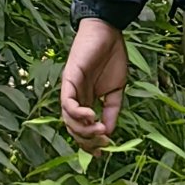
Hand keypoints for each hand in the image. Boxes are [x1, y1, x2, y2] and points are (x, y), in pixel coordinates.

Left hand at [59, 17, 129, 150]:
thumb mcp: (117, 90)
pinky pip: (67, 102)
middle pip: (73, 128)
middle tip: (102, 144)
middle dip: (87, 141)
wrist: (109, 32)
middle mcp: (75, 98)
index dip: (90, 143)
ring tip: (100, 131)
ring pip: (68, 119)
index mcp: (86, 101)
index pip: (82, 129)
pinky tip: (91, 116)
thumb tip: (109, 133)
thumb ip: (112, 110)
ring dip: (83, 130)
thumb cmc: (112, 57)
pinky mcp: (68, 79)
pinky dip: (77, 113)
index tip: (102, 152)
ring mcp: (70, 89)